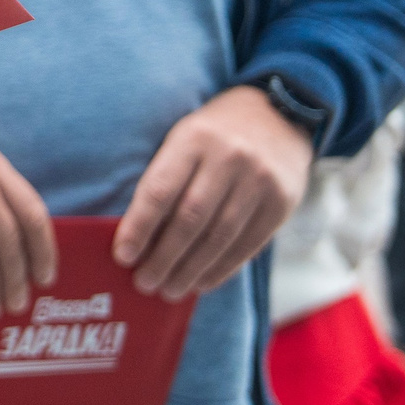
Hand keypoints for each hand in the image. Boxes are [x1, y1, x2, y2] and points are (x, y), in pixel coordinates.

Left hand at [112, 85, 311, 299]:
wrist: (277, 113)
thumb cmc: (213, 134)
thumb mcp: (183, 138)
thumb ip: (164, 177)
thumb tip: (136, 235)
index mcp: (192, 139)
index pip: (160, 190)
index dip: (139, 227)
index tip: (122, 256)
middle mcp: (228, 159)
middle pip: (190, 219)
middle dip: (164, 257)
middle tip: (144, 283)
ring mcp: (259, 181)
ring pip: (219, 237)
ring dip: (191, 270)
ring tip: (168, 290)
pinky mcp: (282, 202)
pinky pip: (248, 244)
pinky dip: (222, 269)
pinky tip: (201, 282)